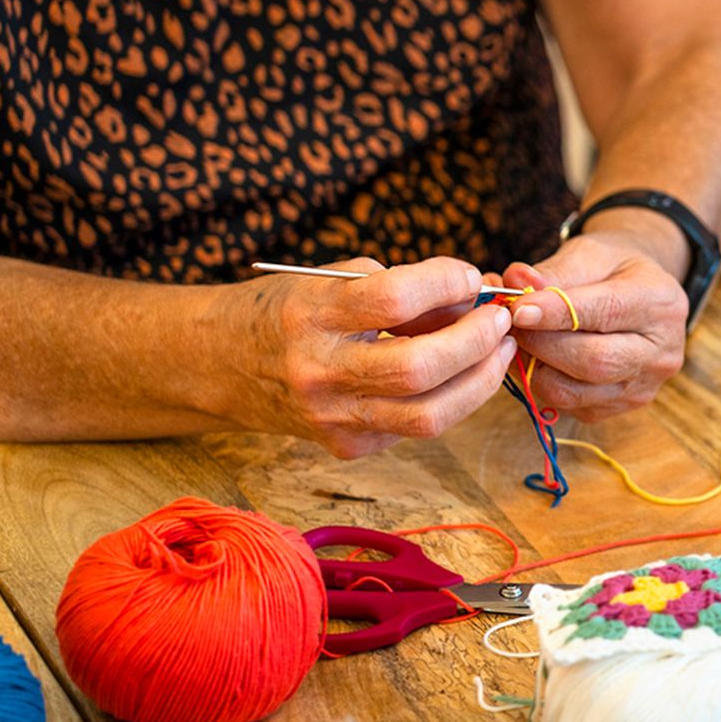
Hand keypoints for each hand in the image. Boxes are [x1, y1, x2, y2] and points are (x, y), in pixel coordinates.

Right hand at [230, 257, 515, 458]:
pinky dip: (450, 398)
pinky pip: (416, 427)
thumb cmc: (289, 310)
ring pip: (430, 414)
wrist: (220, 364)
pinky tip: (459, 374)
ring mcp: (332, 418)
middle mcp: (319, 372)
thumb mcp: (333, 281)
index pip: (392, 299)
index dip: (444, 283)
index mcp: (311, 316)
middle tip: (500, 318)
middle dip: (476, 340)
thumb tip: (477, 295)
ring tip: (498, 349)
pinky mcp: (347, 446)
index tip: (468, 275)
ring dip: (480, 380)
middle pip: (420, 367)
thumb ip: (404, 288)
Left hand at [499, 215, 689, 420]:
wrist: (641, 294)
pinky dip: (542, 383)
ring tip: (517, 340)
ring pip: (575, 391)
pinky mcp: (622, 407)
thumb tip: (514, 280)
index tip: (518, 309)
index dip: (557, 313)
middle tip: (507, 324)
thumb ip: (554, 271)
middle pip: (594, 360)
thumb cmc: (613, 269)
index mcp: (660, 303)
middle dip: (541, 344)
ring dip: (534, 368)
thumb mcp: (590, 254)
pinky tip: (535, 358)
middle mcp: (661, 352)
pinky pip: (570, 405)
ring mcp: (644, 386)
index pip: (606, 312)